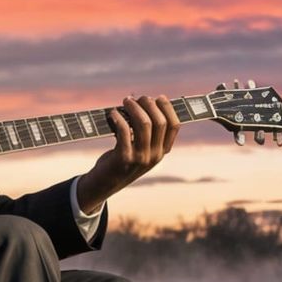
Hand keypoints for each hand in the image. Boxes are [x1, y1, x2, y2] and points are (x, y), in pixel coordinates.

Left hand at [75, 96, 180, 213]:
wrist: (106, 183)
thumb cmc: (123, 160)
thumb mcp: (142, 150)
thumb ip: (148, 134)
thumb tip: (148, 104)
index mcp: (162, 152)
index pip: (174, 126)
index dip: (168, 108)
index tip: (159, 97)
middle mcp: (155, 155)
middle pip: (159, 122)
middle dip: (149, 104)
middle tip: (137, 98)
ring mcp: (140, 158)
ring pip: (144, 123)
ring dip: (134, 107)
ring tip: (126, 101)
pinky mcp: (124, 158)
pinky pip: (124, 130)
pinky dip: (118, 118)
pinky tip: (113, 114)